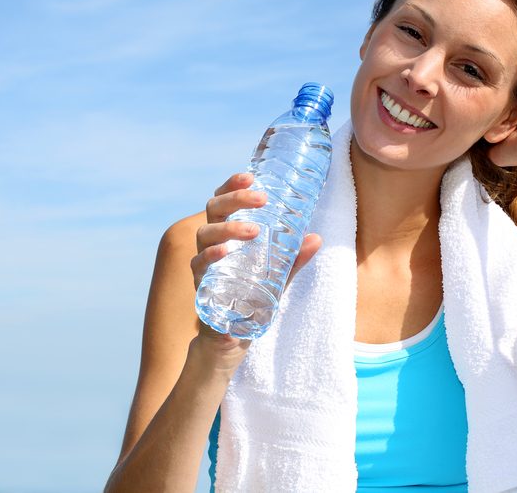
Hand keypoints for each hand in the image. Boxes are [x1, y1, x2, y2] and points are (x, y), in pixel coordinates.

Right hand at [189, 172, 322, 372]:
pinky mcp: (201, 286)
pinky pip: (199, 266)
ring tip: (252, 230)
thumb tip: (317, 238)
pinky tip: (225, 253)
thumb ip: (292, 260)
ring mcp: (204, 264)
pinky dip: (211, 257)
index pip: (224, 201)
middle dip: (234, 200)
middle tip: (261, 199)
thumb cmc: (250, 301)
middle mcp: (211, 244)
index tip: (250, 176)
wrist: (229, 339)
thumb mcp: (276, 278)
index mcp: (226, 234)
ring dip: (228, 229)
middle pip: (213, 210)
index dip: (233, 186)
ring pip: (205, 235)